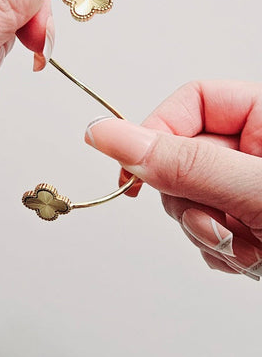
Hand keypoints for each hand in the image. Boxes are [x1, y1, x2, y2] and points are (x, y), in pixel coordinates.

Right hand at [85, 81, 261, 279]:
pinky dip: (218, 250)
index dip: (158, 131)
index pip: (191, 100)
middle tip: (218, 220)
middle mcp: (250, 147)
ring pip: (186, 197)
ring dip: (205, 231)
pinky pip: (203, 228)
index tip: (135, 170)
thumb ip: (182, 163)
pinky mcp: (243, 218)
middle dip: (188, 198)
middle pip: (180, 155)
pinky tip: (251, 256)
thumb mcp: (251, 189)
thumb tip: (108, 135)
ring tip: (247, 246)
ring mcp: (244, 184)